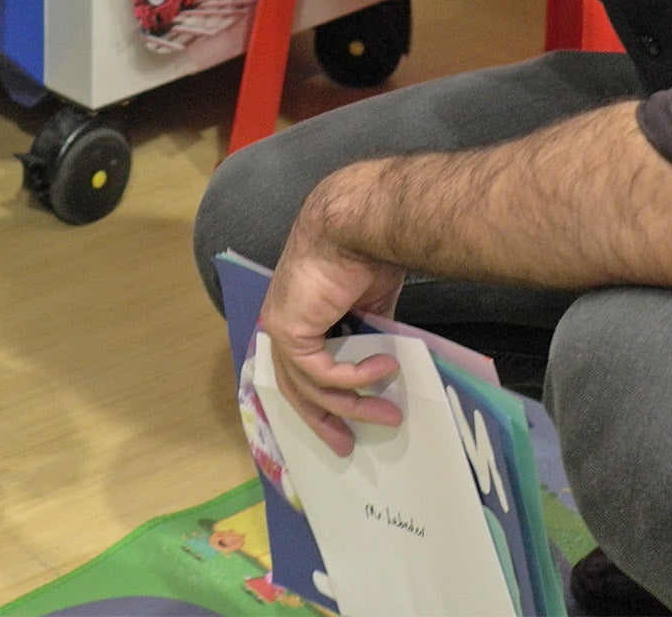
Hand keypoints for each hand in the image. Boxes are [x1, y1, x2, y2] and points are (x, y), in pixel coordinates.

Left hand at [261, 173, 408, 456]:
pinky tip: (385, 369)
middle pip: (294, 387)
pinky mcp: (289, 329)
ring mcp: (280, 326)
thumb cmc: (366, 253)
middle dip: (322, 420)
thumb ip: (366, 335)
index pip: (298, 368)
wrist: (357, 225)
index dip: (316, 399)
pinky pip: (321, 373)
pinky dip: (354, 378)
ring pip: (310, 386)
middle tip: (347, 447)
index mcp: (298, 315)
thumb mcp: (369, 305)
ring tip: (390, 414)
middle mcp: (281, 322)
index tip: (339, 427)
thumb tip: (381, 363)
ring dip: (352, 405)